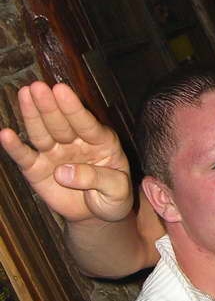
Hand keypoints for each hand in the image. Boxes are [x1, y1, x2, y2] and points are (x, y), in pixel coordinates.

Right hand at [0, 82, 132, 223]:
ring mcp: (54, 153)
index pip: (85, 122)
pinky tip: (6, 134)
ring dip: (32, 115)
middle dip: (49, 106)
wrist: (96, 214)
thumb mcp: (117, 190)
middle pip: (60, 123)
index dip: (72, 107)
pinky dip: (15, 147)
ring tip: (24, 95)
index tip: (61, 90)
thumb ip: (96, 178)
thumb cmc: (112, 196)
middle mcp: (75, 142)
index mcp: (100, 141)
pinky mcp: (37, 169)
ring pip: (41, 133)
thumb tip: (62, 171)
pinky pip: (25, 157)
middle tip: (37, 87)